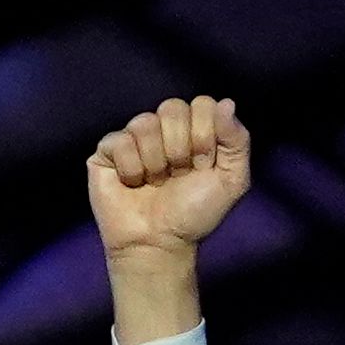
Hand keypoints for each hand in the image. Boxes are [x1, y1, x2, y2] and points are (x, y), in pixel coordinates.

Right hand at [88, 95, 251, 262]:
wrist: (161, 241)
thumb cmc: (195, 213)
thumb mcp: (231, 180)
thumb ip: (237, 141)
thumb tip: (227, 102)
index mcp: (194, 130)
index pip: (202, 103)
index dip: (206, 134)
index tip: (204, 164)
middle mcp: (164, 129)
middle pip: (172, 107)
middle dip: (182, 147)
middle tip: (181, 174)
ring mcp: (134, 137)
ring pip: (145, 123)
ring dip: (158, 161)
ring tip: (157, 182)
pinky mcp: (107, 150)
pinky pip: (119, 141)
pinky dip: (132, 169)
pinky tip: (134, 184)